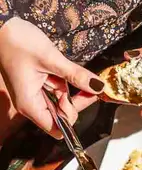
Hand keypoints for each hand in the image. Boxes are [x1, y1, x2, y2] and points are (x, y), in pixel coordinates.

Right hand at [0, 18, 101, 137]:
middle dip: (75, 101)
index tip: (80, 97)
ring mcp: (34, 94)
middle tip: (87, 84)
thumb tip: (99, 86)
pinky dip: (65, 83)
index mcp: (30, 104)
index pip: (57, 129)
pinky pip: (56, 91)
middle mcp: (31, 103)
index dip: (71, 116)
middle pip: (62, 116)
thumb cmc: (14, 39)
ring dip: (71, 91)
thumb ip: (76, 75)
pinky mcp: (37, 85)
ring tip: (72, 73)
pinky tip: (65, 72)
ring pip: (61, 103)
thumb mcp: (50, 58)